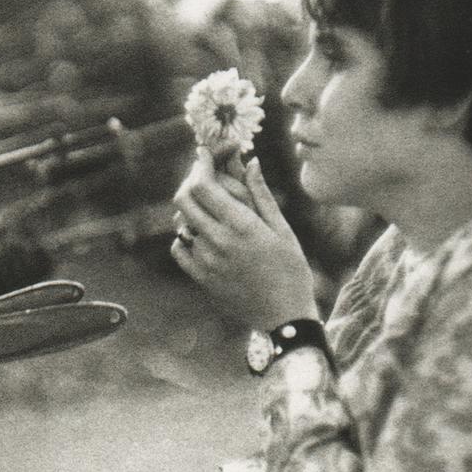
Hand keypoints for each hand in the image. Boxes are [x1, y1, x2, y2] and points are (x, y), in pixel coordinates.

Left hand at [171, 148, 317, 327]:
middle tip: (203, 177)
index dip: (201, 164)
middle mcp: (218, 241)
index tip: (204, 154)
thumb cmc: (292, 270)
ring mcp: (206, 261)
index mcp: (241, 226)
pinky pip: (179, 249)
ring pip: (182, 223)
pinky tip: (201, 234)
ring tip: (208, 207)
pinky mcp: (201, 278)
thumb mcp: (282, 229)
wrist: (284, 317)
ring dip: (190, 210)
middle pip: (184, 199)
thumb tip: (250, 161)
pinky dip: (185, 236)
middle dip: (191, 181)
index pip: (204, 185)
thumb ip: (261, 194)